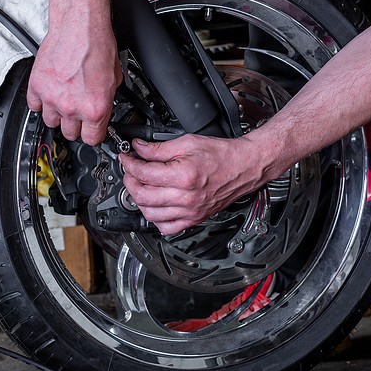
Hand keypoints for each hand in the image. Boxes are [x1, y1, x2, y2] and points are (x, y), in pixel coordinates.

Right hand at [27, 23, 121, 144]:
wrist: (79, 26)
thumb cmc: (97, 45)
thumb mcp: (115, 78)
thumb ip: (107, 99)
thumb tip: (104, 106)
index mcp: (95, 109)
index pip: (91, 139)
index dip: (92, 134)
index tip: (91, 130)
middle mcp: (72, 107)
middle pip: (69, 134)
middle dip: (75, 125)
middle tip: (77, 111)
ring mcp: (51, 98)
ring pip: (50, 122)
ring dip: (57, 114)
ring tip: (63, 100)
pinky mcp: (36, 86)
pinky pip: (34, 106)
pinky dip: (40, 101)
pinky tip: (49, 92)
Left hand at [119, 134, 270, 234]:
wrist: (244, 167)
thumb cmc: (222, 155)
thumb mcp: (188, 143)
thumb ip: (159, 148)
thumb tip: (139, 149)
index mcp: (184, 176)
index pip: (144, 173)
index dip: (129, 164)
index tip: (126, 158)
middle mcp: (186, 197)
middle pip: (142, 196)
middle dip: (130, 182)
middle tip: (130, 171)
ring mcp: (190, 212)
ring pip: (150, 214)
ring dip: (139, 200)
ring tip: (140, 186)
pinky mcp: (194, 219)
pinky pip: (167, 228)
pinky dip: (155, 219)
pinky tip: (154, 205)